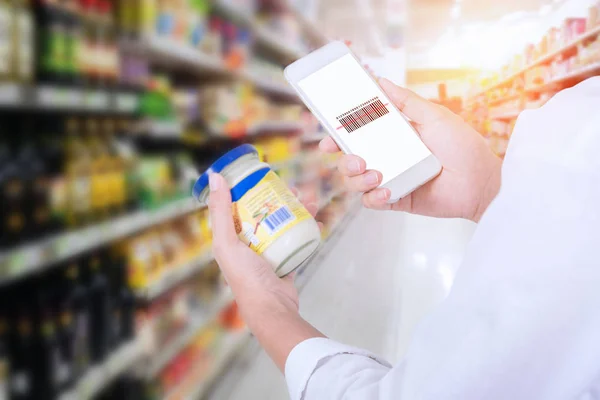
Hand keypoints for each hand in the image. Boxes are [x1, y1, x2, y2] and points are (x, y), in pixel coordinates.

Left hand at [208, 173, 323, 369]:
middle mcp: (247, 245)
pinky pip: (296, 239)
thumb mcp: (227, 242)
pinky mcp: (285, 260)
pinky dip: (305, 228)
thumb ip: (220, 211)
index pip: (236, 207)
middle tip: (292, 187)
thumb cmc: (246, 278)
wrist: (272, 309)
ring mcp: (267, 253)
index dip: (247, 189)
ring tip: (309, 200)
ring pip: (282, 223)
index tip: (261, 176)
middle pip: (263, 213)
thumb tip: (215, 177)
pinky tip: (315, 219)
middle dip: (278, 197)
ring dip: (295, 210)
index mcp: (229, 240)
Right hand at [320, 79, 501, 221]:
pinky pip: (373, 201)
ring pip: (356, 181)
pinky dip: (373, 197)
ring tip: (376, 175)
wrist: (481, 182)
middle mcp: (388, 157)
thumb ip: (406, 101)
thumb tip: (381, 81)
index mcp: (394, 136)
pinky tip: (385, 191)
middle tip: (355, 159)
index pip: (358, 134)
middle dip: (344, 160)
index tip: (328, 137)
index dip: (339, 135)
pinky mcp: (397, 199)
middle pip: (350, 159)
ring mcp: (391, 179)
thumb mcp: (434, 116)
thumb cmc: (463, 146)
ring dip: (357, 179)